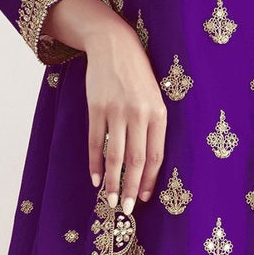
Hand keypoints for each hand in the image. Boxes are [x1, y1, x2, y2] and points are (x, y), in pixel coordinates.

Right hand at [84, 22, 167, 215]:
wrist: (114, 45)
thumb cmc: (138, 74)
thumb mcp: (154, 96)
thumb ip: (153, 124)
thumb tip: (148, 161)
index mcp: (158, 113)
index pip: (156, 155)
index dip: (150, 180)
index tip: (145, 198)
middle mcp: (139, 114)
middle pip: (136, 160)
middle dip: (132, 188)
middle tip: (128, 209)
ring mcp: (116, 111)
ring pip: (115, 155)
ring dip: (113, 182)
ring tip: (111, 200)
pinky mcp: (97, 107)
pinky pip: (95, 142)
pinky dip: (94, 163)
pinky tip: (95, 178)